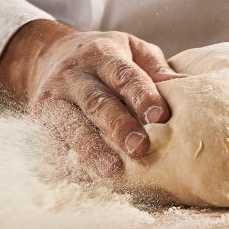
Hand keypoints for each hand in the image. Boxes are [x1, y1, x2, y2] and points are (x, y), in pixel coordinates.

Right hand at [0, 20, 178, 177]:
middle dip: (118, 126)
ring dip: (91, 150)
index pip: (124, 75)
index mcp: (102, 54)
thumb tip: (189, 87)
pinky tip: (85, 178)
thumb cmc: (105, 57)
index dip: (142, 95)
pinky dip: (67, 162)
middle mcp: (74, 75)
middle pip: (97, 102)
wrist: (49, 54)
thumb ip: (157, 68)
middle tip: (140, 149)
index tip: (161, 116)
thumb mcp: (131, 50)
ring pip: (71, 125)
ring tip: (111, 171)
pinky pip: (52, 143)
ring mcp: (52, 98)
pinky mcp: (39, 120)